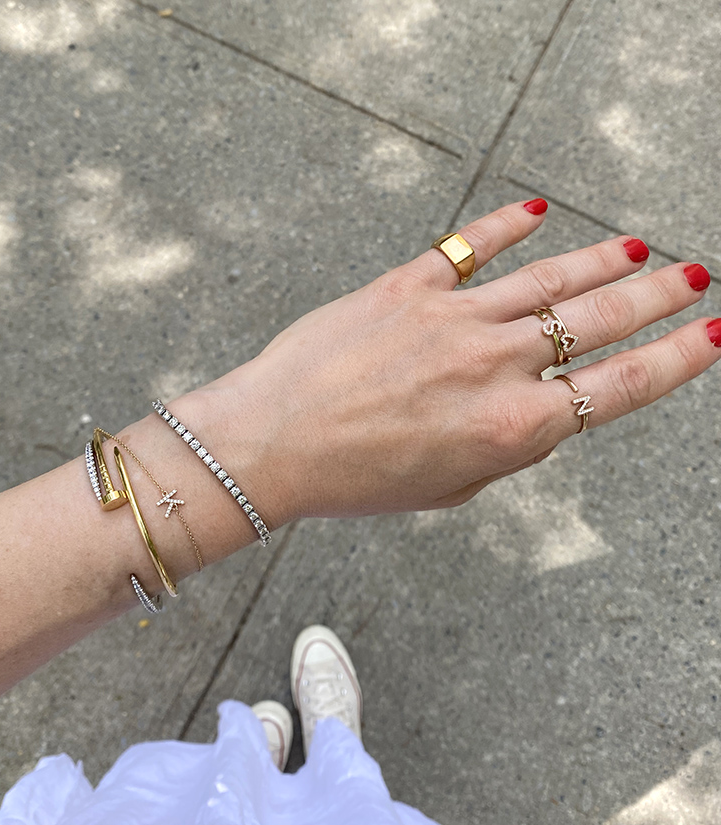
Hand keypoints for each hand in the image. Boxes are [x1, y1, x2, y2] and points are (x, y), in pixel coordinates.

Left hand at [187, 201, 717, 525]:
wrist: (271, 444)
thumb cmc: (355, 480)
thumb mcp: (450, 487)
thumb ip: (507, 446)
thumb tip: (539, 409)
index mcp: (511, 429)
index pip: (620, 386)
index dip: (676, 359)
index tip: (710, 336)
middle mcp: (493, 367)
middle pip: (598, 321)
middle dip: (656, 298)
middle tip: (693, 278)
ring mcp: (451, 321)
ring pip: (547, 280)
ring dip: (601, 262)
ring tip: (639, 249)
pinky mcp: (406, 288)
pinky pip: (469, 248)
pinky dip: (505, 226)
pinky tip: (536, 212)